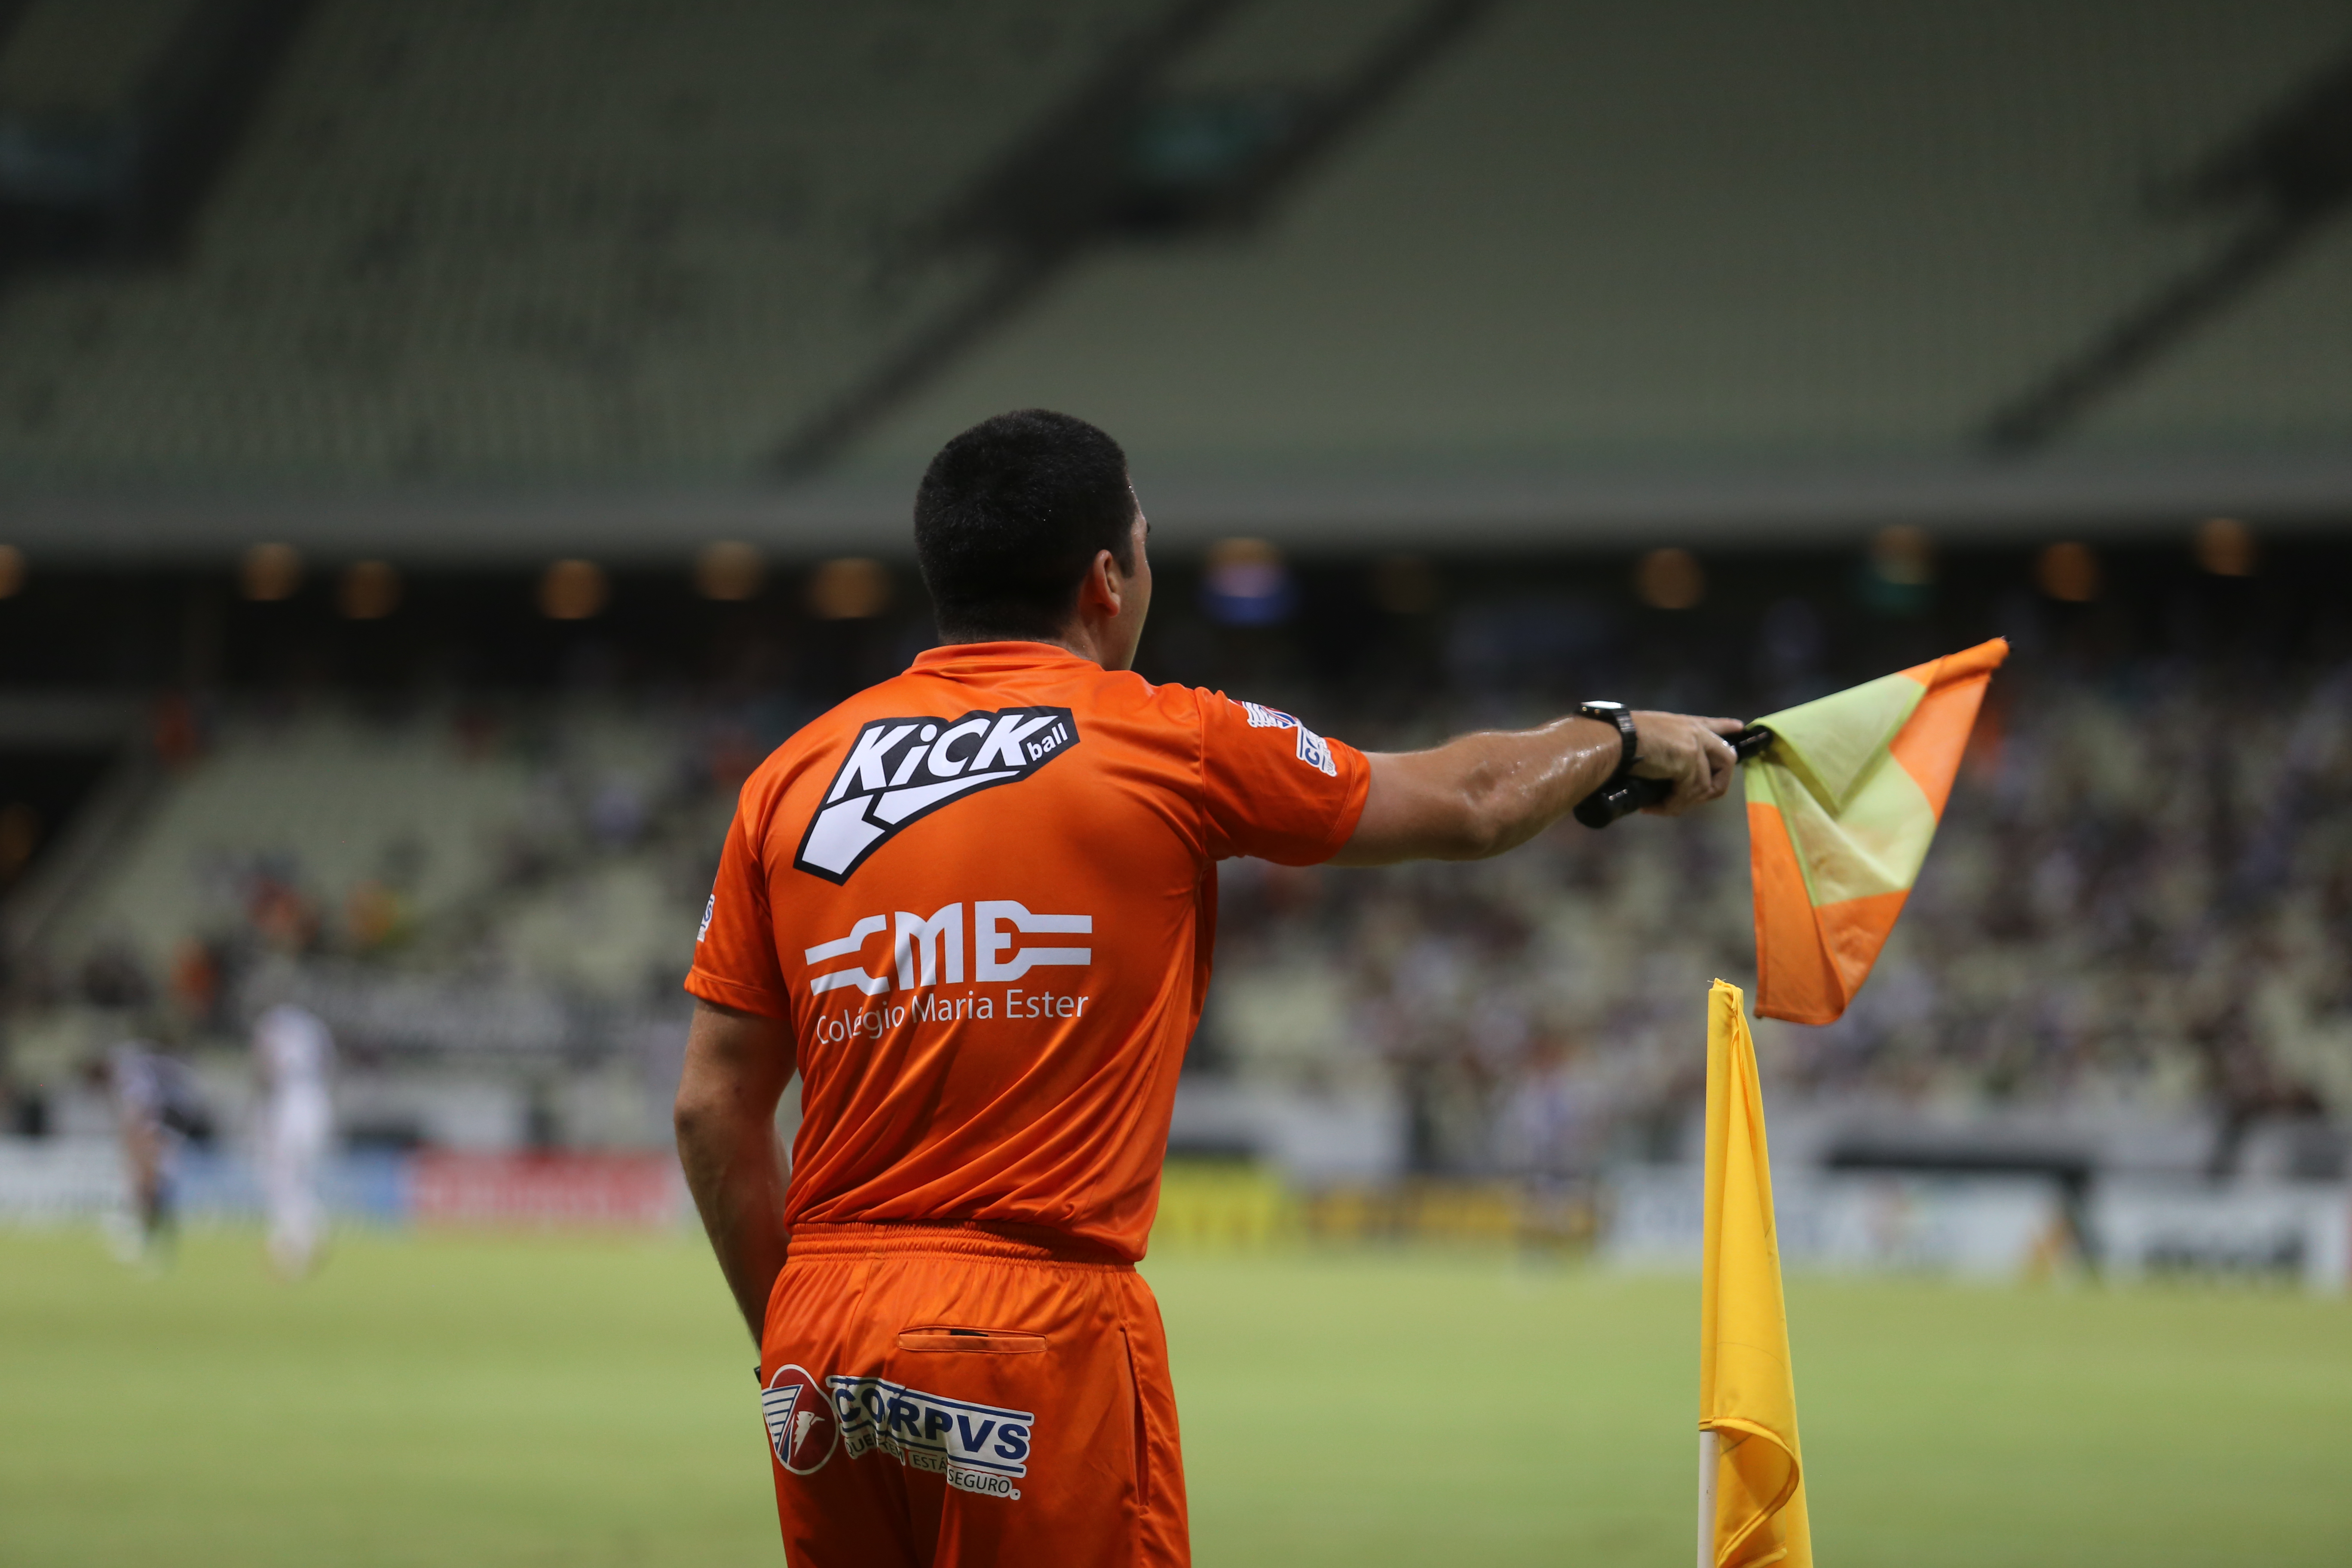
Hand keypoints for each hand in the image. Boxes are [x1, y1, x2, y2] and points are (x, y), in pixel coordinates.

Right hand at [1628, 712, 1743, 814]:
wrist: (1614, 739)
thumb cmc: (1620, 737)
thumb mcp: (1649, 734)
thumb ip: (1667, 745)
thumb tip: (1668, 770)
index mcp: (1685, 724)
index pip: (1712, 724)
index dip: (1726, 727)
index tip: (1739, 728)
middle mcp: (1695, 732)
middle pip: (1726, 760)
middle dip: (1714, 785)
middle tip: (1689, 800)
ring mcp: (1695, 746)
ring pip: (1705, 785)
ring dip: (1682, 802)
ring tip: (1659, 807)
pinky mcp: (1689, 761)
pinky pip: (1687, 793)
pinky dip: (1670, 806)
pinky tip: (1652, 807)